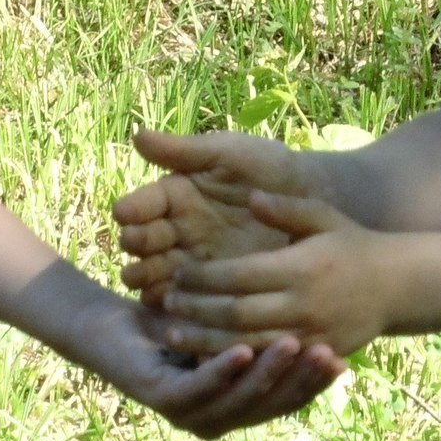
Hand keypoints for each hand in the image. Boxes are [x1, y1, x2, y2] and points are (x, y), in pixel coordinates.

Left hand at [66, 291, 346, 438]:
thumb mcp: (227, 326)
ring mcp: (191, 414)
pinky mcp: (164, 400)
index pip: (287, 399)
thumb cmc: (173, 324)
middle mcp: (218, 419)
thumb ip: (264, 331)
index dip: (315, 382)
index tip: (345, 357)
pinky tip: (244, 349)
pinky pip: (200, 386)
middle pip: (270, 404)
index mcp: (237, 406)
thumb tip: (316, 318)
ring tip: (296, 344)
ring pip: (239, 398)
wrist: (109, 328)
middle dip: (302, 379)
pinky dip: (223, 369)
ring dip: (269, 373)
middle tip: (331, 353)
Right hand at [113, 128, 325, 315]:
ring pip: (155, 275)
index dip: (132, 210)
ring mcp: (193, 263)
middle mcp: (176, 231)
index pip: (143, 205)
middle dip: (136, 246)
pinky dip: (172, 305)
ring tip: (149, 281)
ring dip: (147, 279)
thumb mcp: (228, 154)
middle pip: (142, 243)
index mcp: (175, 196)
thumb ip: (184, 151)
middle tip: (136, 248)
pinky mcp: (212, 291)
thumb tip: (136, 135)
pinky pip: (184, 301)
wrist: (315, 202)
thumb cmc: (271, 169)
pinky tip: (173, 305)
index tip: (125, 214)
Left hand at [151, 190, 393, 358]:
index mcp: (302, 267)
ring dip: (206, 340)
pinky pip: (266, 362)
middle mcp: (304, 305)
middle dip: (197, 310)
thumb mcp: (323, 216)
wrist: (396, 286)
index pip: (239, 275)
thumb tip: (251, 197)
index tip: (178, 272)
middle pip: (236, 313)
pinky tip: (206, 356)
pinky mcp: (312, 355)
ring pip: (247, 344)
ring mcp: (310, 335)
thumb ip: (286, 208)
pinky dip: (234, 360)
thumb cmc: (352, 244)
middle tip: (167, 302)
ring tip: (173, 333)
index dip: (203, 277)